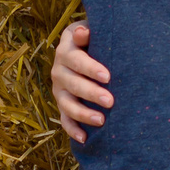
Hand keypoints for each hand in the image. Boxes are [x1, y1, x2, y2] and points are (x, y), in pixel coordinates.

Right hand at [50, 21, 112, 142]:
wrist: (88, 47)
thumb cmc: (96, 38)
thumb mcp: (92, 30)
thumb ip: (89, 32)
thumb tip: (82, 32)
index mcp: (66, 49)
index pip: (76, 60)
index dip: (91, 69)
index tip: (108, 77)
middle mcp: (59, 70)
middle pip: (73, 84)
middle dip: (92, 93)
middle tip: (111, 101)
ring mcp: (59, 89)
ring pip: (68, 104)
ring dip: (83, 114)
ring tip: (101, 121)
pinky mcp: (62, 104)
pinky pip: (64, 119)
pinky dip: (72, 130)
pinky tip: (84, 139)